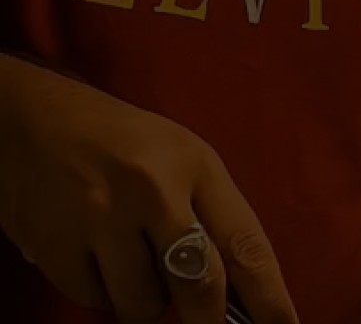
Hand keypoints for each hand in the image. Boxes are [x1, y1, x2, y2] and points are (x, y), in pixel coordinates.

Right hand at [0, 57, 298, 323]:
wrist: (29, 118)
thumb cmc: (123, 142)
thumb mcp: (184, 159)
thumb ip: (212, 217)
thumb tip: (238, 294)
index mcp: (195, 165)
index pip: (245, 244)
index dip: (271, 297)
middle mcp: (151, 190)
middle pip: (199, 286)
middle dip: (208, 319)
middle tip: (208, 323)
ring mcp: (99, 219)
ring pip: (144, 305)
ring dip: (149, 301)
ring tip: (138, 263)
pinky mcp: (54, 245)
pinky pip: (96, 301)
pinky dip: (105, 294)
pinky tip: (99, 258)